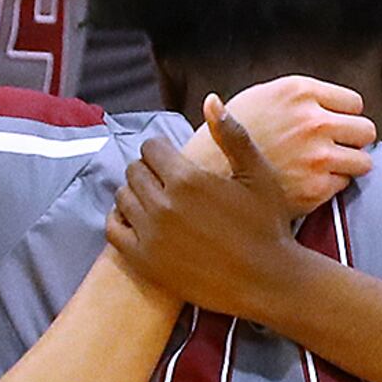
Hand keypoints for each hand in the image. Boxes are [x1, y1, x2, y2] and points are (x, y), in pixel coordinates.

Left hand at [107, 113, 305, 320]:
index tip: (172, 159)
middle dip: (148, 170)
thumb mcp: (257, 175)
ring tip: (156, 199)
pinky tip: (137, 219)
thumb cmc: (267, 226)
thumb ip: (232, 135)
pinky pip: (113, 229)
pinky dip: (119, 219)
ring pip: (122, 197)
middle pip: (134, 171)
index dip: (161, 150)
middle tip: (166, 180)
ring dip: (135, 193)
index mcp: (187, 178)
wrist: (267, 281)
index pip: (151, 148)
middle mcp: (163, 205)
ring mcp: (151, 234)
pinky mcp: (145, 261)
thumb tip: (211, 100)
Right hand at [210, 78, 376, 217]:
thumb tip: (328, 103)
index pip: (354, 103)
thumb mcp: (259, 98)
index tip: (336, 124)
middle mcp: (313, 122)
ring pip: (363, 160)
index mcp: (299, 93)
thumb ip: (298, 98)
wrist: (207, 176)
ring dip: (348, 164)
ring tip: (327, 166)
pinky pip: (343, 185)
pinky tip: (309, 182)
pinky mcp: (315, 188)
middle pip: (366, 130)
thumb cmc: (227, 136)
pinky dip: (330, 186)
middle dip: (354, 139)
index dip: (345, 115)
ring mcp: (317, 156)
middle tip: (338, 146)